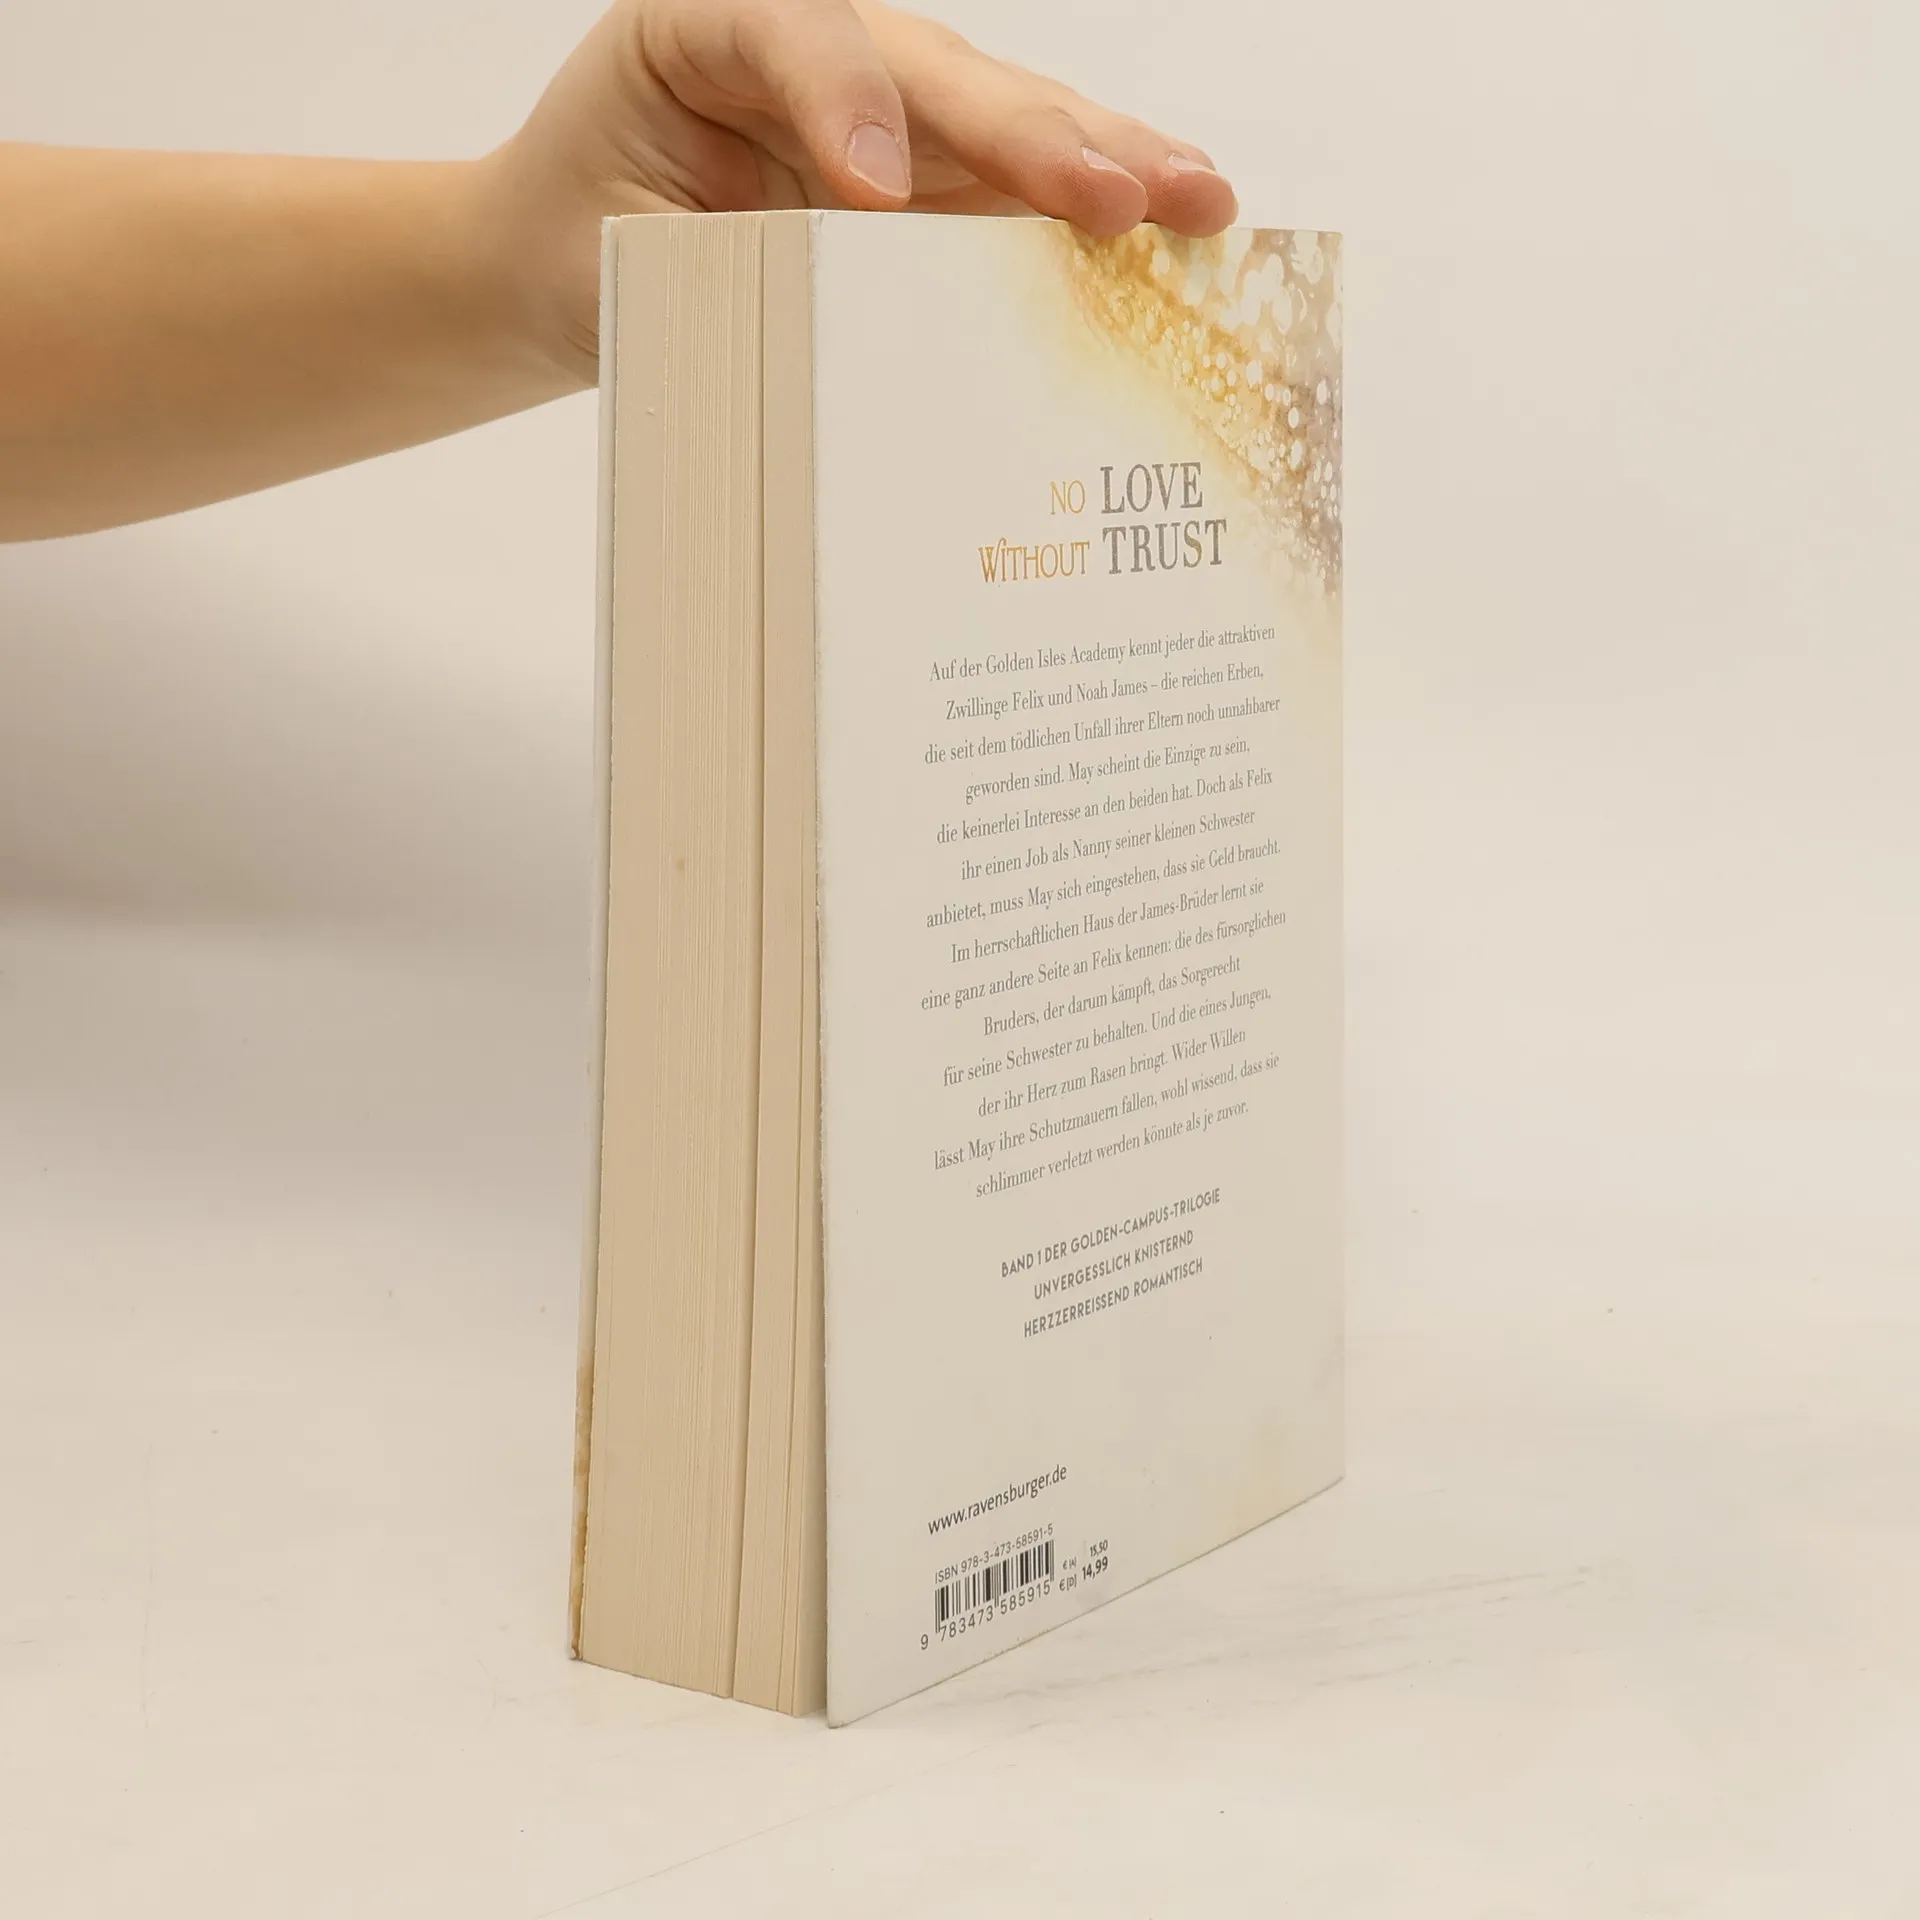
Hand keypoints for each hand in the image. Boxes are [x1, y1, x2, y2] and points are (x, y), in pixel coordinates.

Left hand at [485, 0, 1237, 378]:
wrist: (559, 261)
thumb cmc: (575, 244)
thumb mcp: (611, 253)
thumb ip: (715, 257)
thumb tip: (842, 314)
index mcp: (705, 33)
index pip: (789, 35)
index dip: (844, 101)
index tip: (878, 193)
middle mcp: (809, 51)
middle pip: (933, 70)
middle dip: (1031, 135)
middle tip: (1113, 197)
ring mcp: (877, 106)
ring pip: (999, 115)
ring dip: (1104, 159)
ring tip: (1195, 198)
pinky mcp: (919, 171)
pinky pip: (1010, 181)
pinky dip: (1090, 200)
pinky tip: (1173, 210)